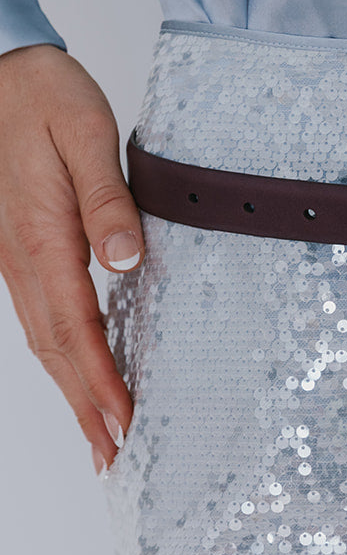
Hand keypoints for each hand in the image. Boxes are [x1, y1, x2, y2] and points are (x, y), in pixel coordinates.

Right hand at [0, 42, 143, 472]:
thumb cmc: (45, 96)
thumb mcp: (87, 134)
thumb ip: (108, 198)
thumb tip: (125, 258)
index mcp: (43, 236)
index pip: (77, 326)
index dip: (100, 380)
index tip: (124, 422)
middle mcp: (22, 258)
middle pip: (56, 349)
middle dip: (85, 408)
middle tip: (112, 459)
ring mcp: (13, 258)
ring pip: (43, 339)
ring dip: (71, 391)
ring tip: (98, 436)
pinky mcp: (17, 250)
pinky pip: (38, 317)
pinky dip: (58, 357)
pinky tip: (76, 372)